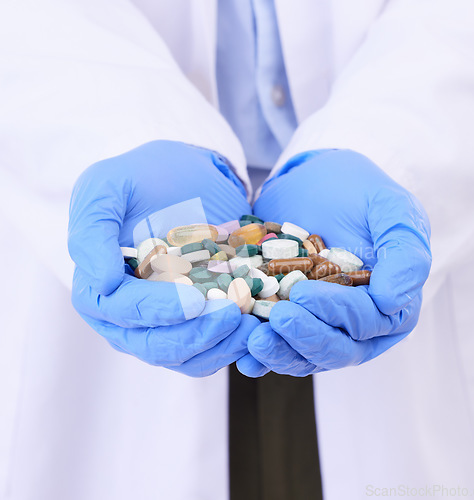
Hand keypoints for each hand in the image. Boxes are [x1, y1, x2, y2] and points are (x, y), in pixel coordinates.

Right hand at [68, 140, 259, 376]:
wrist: (185, 177)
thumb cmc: (141, 178)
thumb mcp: (106, 187)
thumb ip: (93, 230)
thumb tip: (101, 283)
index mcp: (101, 288)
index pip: (122, 311)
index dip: (155, 310)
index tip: (194, 301)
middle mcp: (130, 315)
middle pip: (155, 344)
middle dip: (195, 334)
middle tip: (232, 314)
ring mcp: (166, 323)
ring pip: (187, 355)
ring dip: (220, 346)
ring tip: (251, 326)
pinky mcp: (198, 322)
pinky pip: (213, 348)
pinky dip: (235, 343)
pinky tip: (259, 327)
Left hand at [237, 149, 430, 376]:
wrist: (313, 184)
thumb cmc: (357, 192)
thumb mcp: (389, 207)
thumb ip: (404, 250)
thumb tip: (394, 302)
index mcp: (390, 302)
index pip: (369, 320)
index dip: (338, 312)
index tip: (303, 294)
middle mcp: (358, 323)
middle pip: (338, 348)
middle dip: (308, 337)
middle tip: (279, 318)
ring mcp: (322, 325)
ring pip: (306, 354)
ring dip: (281, 353)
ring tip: (255, 341)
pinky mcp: (292, 320)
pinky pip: (279, 346)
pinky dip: (262, 355)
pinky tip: (243, 355)